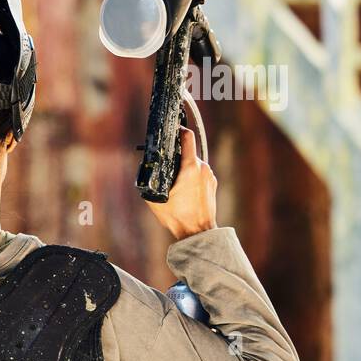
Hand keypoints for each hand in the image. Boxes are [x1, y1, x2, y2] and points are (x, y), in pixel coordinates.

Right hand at [145, 126, 217, 240]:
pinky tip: (184, 191)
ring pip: (194, 164)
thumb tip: (147, 168)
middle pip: (188, 153)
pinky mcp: (213, 184)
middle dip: (177, 157)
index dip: (179, 130)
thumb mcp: (155, 196)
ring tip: (174, 184)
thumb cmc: (176, 216)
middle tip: (165, 166)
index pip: (187, 137)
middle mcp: (203, 168)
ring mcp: (210, 176)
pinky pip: (200, 174)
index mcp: (190, 167)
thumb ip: (152, 179)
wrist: (198, 232)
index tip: (172, 128)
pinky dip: (192, 178)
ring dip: (184, 169)